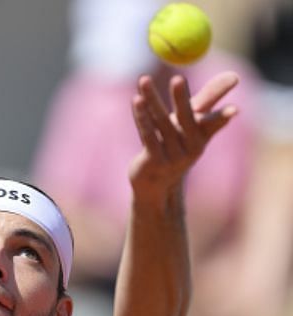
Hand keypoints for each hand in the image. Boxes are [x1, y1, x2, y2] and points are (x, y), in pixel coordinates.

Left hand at [128, 72, 238, 198]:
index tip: (235, 109)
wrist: (156, 181)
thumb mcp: (193, 122)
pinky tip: (137, 100)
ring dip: (152, 100)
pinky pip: (147, 133)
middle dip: (181, 98)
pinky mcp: (154, 161)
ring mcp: (172, 156)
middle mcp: (191, 147)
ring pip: (161, 122)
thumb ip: (210, 98)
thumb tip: (234, 76)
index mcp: (203, 137)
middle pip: (186, 118)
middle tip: (178, 78)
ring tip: (144, 80)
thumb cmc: (176, 143)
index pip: (215, 122)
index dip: (223, 116)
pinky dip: (142, 115)